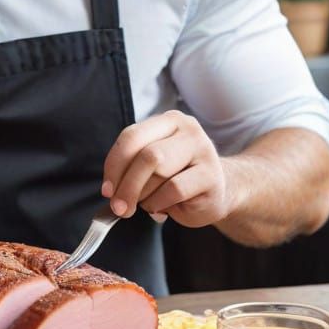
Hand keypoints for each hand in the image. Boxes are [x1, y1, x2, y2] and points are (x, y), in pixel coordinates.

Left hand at [101, 111, 230, 227]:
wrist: (221, 191)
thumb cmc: (179, 177)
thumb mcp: (154, 165)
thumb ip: (132, 167)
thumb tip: (111, 190)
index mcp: (168, 121)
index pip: (131, 136)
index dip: (114, 165)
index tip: (107, 190)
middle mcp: (188, 130)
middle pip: (146, 155)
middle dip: (127, 185)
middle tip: (119, 207)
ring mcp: (203, 151)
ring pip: (159, 172)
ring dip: (145, 196)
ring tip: (150, 202)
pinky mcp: (212, 176)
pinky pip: (174, 190)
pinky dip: (160, 204)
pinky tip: (163, 208)